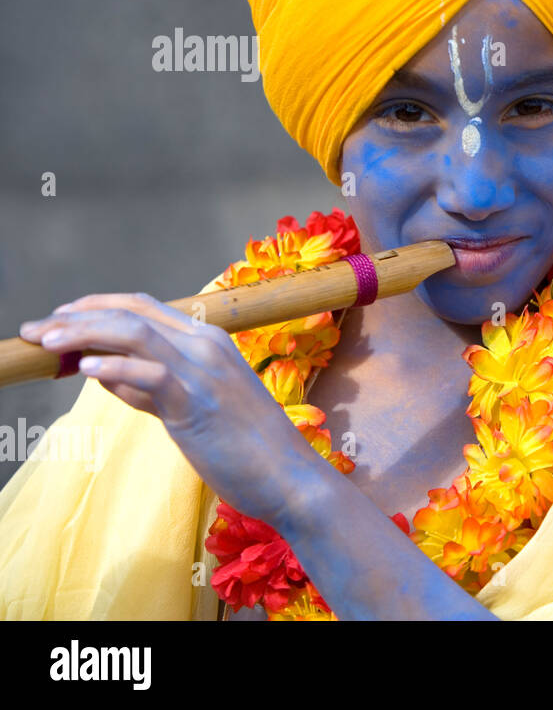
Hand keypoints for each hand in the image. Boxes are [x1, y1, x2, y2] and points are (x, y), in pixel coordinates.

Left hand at [19, 293, 315, 523]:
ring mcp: (203, 372)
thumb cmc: (246, 446)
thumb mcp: (195, 406)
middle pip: (131, 313)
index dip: (95, 306)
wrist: (289, 475)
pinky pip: (150, 375)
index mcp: (209, 341)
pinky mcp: (197, 404)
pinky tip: (85, 369)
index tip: (59, 316)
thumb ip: (151, 386)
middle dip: (76, 316)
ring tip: (46, 342)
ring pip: (134, 333)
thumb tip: (100, 371)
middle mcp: (206, 346)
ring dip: (82, 334)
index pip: (144, 306)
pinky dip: (114, 367)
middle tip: (34, 330)